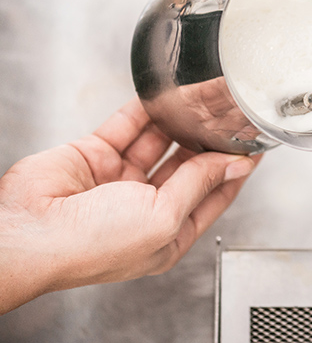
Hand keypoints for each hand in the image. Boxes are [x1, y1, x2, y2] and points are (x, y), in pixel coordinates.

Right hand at [0, 98, 258, 314]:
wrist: (27, 232)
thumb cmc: (91, 244)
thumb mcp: (163, 217)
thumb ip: (199, 184)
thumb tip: (234, 165)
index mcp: (167, 233)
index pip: (212, 197)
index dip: (233, 172)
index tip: (253, 149)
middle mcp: (146, 208)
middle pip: (188, 167)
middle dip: (209, 144)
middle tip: (229, 118)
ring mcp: (120, 181)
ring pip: (159, 143)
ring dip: (180, 123)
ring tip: (203, 102)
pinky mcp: (96, 155)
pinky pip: (128, 127)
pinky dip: (146, 111)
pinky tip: (166, 98)